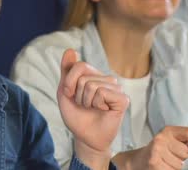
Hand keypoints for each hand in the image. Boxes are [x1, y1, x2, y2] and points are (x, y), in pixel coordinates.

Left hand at [57, 49, 128, 168]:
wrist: (85, 137)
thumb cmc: (76, 115)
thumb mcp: (64, 91)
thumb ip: (67, 70)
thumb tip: (70, 49)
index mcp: (94, 75)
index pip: (79, 65)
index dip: (69, 81)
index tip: (69, 94)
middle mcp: (107, 79)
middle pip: (83, 75)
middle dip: (77, 93)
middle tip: (84, 104)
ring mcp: (116, 88)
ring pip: (91, 85)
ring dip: (86, 101)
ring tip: (92, 108)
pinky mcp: (122, 99)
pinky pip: (102, 93)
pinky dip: (96, 104)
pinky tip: (102, 110)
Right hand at [113, 126, 187, 169]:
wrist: (140, 159)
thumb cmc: (159, 151)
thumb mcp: (170, 140)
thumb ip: (183, 140)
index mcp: (167, 131)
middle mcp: (161, 139)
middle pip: (186, 152)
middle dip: (181, 157)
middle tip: (171, 155)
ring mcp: (157, 151)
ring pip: (180, 165)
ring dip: (174, 166)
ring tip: (165, 161)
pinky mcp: (154, 163)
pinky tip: (162, 166)